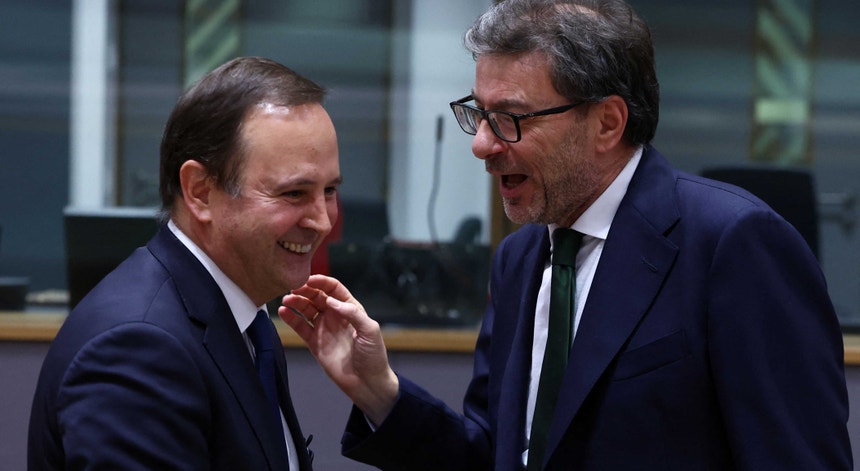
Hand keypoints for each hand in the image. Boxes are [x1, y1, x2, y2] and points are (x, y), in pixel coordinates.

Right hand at [279, 274, 398, 425]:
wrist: (367, 382)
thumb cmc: (374, 355)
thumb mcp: (370, 330)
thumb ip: (352, 313)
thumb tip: (331, 301)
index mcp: (350, 309)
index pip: (334, 289)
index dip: (322, 282)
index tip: (309, 279)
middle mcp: (335, 316)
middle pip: (317, 296)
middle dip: (305, 290)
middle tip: (294, 287)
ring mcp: (324, 328)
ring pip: (306, 309)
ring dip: (296, 302)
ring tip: (287, 299)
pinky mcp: (315, 343)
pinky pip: (301, 327)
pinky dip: (291, 318)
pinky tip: (283, 311)